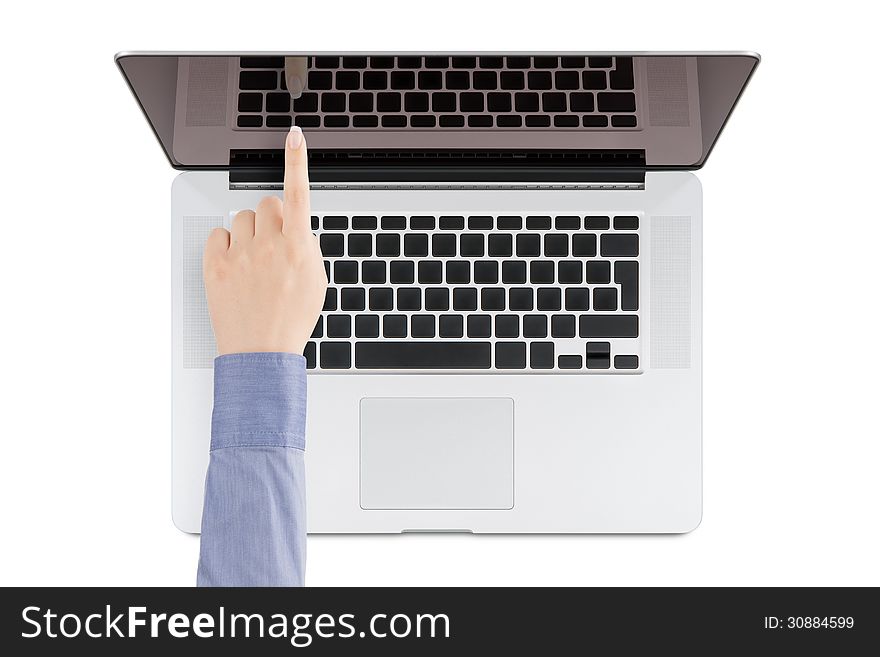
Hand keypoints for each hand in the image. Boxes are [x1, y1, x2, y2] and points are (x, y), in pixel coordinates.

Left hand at [203, 127, 325, 355]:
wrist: (261, 351)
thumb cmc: (291, 319)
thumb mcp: (317, 282)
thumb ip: (308, 248)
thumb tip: (296, 228)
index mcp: (298, 247)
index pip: (298, 192)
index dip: (297, 160)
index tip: (295, 136)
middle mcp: (269, 245)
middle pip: (267, 204)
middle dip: (272, 219)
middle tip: (273, 246)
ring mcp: (240, 254)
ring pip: (242, 218)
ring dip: (249, 233)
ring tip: (254, 262)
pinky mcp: (215, 264)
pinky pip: (219, 234)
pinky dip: (226, 245)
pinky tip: (235, 265)